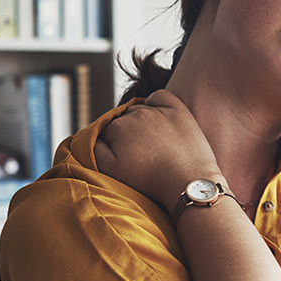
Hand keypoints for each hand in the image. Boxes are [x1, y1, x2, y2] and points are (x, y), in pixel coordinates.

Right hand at [95, 90, 223, 212]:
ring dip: (140, 122)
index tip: (124, 160)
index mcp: (117, 126)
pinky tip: (158, 118)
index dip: (112, 146)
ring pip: (140, 110)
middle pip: (122, 120)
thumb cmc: (149, 181)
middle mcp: (136, 113)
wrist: (188, 183)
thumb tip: (92, 135)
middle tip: (139, 155)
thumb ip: (94, 149)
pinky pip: (160, 96)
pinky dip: (156, 103)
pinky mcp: (179, 110)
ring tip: (150, 144)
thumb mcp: (111, 171)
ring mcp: (159, 110)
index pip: (106, 131)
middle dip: (126, 134)